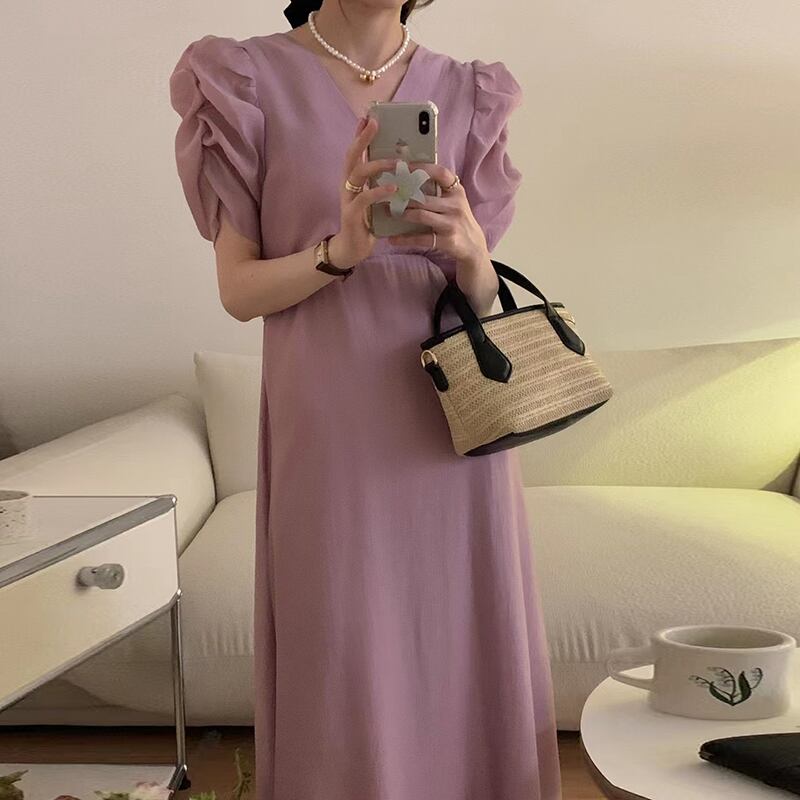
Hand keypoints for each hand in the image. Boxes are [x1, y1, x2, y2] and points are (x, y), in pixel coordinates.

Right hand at [330, 115, 399, 266]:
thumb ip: (385, 185)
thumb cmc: (368, 223)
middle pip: (351, 156)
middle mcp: (347, 186)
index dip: (360, 135)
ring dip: (376, 165)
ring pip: (357, 174)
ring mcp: (347, 199)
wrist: (352, 250)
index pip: (355, 152)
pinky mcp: (351, 214)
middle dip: (362, 138)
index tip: (368, 117)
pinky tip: (393, 189)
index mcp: (353, 181)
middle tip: (374, 123)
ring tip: (393, 162)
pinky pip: (364, 198)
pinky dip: (379, 192)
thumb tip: (407, 168)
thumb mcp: (377, 200)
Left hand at [386, 162, 490, 270]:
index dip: (422, 168)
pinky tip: (392, 239)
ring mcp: (452, 223)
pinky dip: (405, 239)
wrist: (473, 247)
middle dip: (403, 197)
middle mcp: (456, 205)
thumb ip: (439, 191)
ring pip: (421, 215)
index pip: (440, 173)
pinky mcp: (447, 241)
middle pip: (424, 197)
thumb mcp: (455, 202)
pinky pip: (421, 239)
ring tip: (388, 213)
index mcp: (457, 192)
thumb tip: (410, 178)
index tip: (404, 166)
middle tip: (386, 195)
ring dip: (402, 214)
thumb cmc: (458, 221)